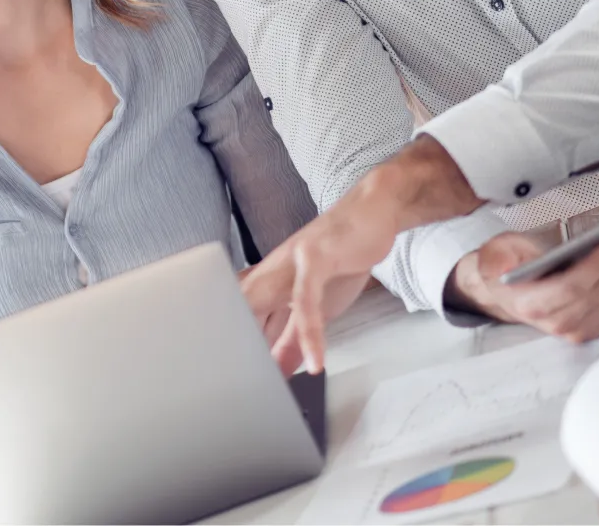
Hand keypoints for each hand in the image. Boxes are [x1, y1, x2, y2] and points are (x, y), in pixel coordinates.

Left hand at [241, 203, 398, 375]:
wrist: (372, 213)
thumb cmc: (341, 256)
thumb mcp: (318, 305)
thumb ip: (293, 337)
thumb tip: (278, 372)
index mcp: (265, 281)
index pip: (236, 317)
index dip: (228, 346)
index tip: (226, 379)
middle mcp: (270, 270)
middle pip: (239, 311)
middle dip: (232, 347)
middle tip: (234, 386)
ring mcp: (289, 261)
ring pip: (263, 303)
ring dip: (263, 345)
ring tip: (267, 383)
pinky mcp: (315, 257)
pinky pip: (306, 300)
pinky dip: (309, 333)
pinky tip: (315, 360)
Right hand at [451, 216, 598, 342]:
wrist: (507, 294)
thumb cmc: (506, 271)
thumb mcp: (492, 254)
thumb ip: (494, 258)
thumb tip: (500, 265)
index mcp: (533, 305)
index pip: (572, 287)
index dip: (598, 264)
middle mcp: (561, 321)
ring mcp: (582, 325)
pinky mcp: (598, 321)